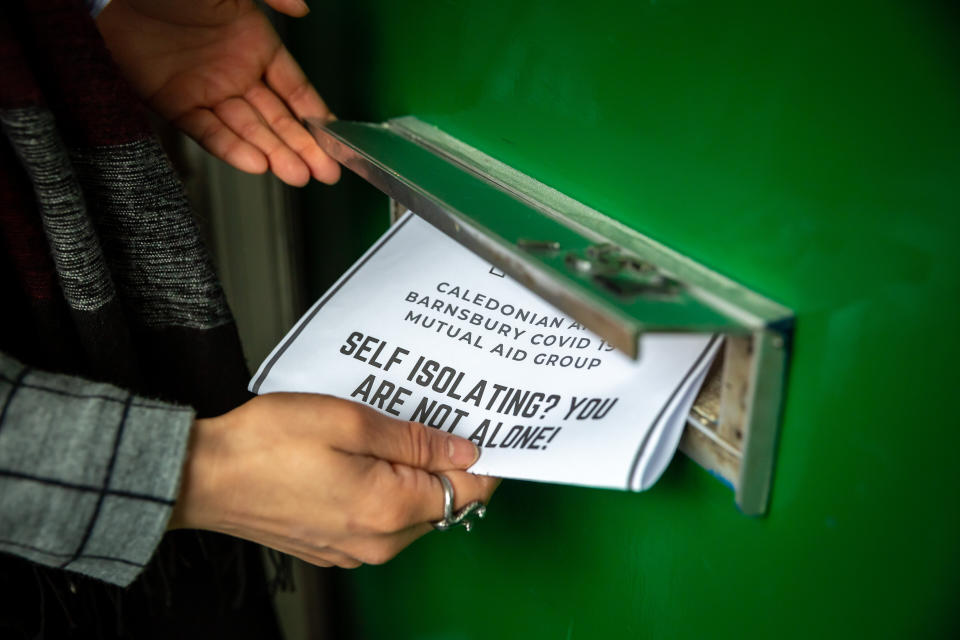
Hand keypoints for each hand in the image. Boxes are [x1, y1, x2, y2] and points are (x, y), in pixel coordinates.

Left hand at [96, 0, 339, 185]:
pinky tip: (256, 164)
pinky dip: (231, 149)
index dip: (315, 115)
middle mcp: (235, 71)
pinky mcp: (174, 104)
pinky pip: (208, 132)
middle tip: (325, 173)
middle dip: (302, 147)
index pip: (294, 88)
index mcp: (255, 42)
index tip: (334, 140)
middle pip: (277, 118)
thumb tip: (303, 9)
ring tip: (297, 175)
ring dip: (274, 153)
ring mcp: (206, 90)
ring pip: (248, 130)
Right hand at [169, 393, 497, 567]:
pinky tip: (364, 458)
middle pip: (442, 504)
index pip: (468, 491)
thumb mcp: (350, 421)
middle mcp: (378, 541)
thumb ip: (415, 440)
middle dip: (447, 463)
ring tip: (391, 432)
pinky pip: (380, 521)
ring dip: (414, 476)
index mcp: (389, 509)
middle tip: (433, 417)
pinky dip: (386, 491)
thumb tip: (464, 450)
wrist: (203, 476)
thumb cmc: (265, 444)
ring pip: (411, 513)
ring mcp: (353, 550)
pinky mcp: (333, 547)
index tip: (489, 430)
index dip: (486, 459)